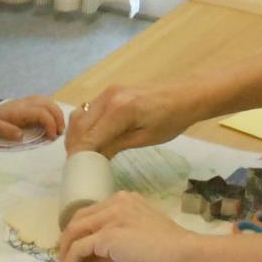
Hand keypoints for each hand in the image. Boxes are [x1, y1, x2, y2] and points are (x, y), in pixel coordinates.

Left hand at [0, 95, 65, 142]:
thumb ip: (4, 131)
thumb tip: (20, 135)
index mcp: (20, 110)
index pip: (41, 113)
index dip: (50, 124)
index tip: (51, 137)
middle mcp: (27, 102)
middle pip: (49, 105)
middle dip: (58, 118)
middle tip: (60, 133)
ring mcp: (30, 100)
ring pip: (49, 102)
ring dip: (58, 114)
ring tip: (60, 128)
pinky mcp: (32, 101)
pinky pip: (47, 102)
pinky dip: (54, 111)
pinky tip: (55, 121)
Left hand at [57, 191, 202, 261]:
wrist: (185, 254)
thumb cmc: (172, 250)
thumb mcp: (144, 235)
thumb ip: (123, 236)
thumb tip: (103, 254)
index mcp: (126, 200)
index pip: (93, 212)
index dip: (83, 232)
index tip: (84, 252)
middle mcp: (115, 203)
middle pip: (78, 219)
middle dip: (68, 240)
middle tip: (69, 260)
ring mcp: (110, 218)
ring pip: (73, 232)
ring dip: (66, 253)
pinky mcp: (106, 236)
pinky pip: (77, 249)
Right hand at [65, 82, 209, 156]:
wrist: (186, 94)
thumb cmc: (172, 120)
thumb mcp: (145, 138)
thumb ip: (116, 146)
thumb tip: (94, 159)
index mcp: (118, 110)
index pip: (89, 137)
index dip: (80, 155)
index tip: (77, 170)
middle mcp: (107, 97)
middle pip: (79, 125)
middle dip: (75, 146)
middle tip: (77, 165)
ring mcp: (107, 92)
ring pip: (81, 116)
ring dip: (78, 135)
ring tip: (83, 154)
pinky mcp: (110, 91)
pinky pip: (90, 109)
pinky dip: (86, 125)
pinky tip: (91, 138)